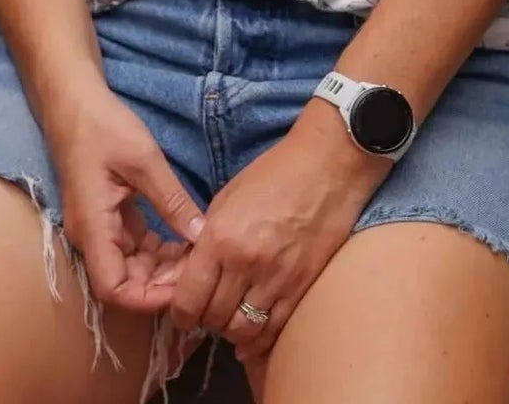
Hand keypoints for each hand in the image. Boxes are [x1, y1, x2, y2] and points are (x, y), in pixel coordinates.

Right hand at [46, 84, 205, 314]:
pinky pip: (132, 246)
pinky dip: (157, 249)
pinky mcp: (107, 217)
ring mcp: (98, 228)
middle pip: (125, 282)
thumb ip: (172, 201)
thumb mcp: (144, 160)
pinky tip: (183, 239)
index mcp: (93, 227)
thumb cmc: (103, 127)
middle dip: (163, 282)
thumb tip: (201, 235)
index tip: (185, 285)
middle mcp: (91, 236)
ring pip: (131, 266)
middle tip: (202, 266)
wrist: (74, 102)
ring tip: (198, 253)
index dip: (149, 297)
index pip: (114, 288)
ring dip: (163, 266)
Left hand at [167, 106, 388, 361]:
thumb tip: (193, 271)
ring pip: (243, 332)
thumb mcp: (227, 198)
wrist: (326, 167)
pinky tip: (253, 335)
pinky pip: (275, 330)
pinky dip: (260, 339)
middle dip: (206, 321)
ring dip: (232, 332)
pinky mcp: (301, 288)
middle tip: (208, 312)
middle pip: (214, 319)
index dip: (181, 313)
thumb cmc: (273, 174)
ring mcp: (276, 279)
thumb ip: (208, 238)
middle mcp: (245, 264)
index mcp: (220, 238)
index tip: (183, 312)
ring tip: (231, 320)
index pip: (189, 299)